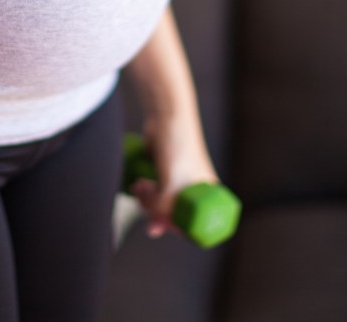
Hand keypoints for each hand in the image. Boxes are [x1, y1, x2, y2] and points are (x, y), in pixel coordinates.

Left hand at [130, 116, 220, 238]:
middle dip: (156, 211)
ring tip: (141, 186)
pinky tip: (138, 183)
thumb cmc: (178, 147)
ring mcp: (178, 180)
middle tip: (147, 198)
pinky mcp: (163, 173)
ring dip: (147, 201)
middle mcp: (195, 189)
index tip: (158, 223)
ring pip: (160, 205)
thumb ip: (164, 209)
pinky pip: (153, 192)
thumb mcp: (173, 184)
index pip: (193, 224)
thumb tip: (152, 232)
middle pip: (173, 216)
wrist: (166, 114)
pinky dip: (144, 192)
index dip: (175, 227)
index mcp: (208, 194)